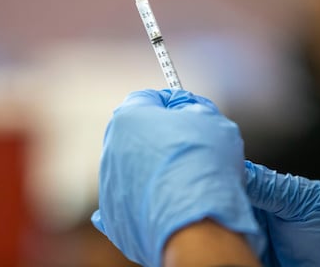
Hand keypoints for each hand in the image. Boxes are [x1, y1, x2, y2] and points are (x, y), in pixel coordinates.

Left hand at [91, 89, 263, 266]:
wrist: (196, 222)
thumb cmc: (204, 165)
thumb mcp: (210, 119)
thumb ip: (193, 106)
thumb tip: (186, 108)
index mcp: (128, 118)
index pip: (149, 98)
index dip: (173, 103)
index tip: (190, 111)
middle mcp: (111, 149)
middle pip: (139, 134)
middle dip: (162, 137)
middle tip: (193, 147)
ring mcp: (109, 186)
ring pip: (135, 169)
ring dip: (155, 169)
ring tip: (185, 180)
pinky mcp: (113, 218)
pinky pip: (130, 202)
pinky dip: (146, 201)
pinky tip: (163, 202)